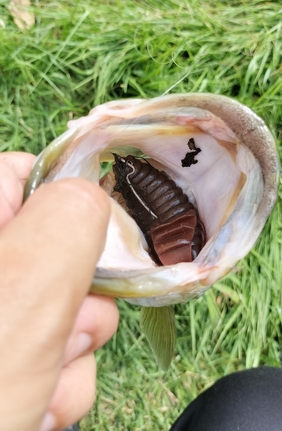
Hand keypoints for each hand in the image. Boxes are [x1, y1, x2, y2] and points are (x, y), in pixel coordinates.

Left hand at [0, 153, 118, 430]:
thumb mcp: (21, 292)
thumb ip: (69, 220)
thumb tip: (90, 198)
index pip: (25, 175)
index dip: (68, 210)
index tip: (88, 258)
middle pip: (51, 250)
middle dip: (76, 299)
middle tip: (65, 335)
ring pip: (55, 307)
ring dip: (71, 351)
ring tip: (42, 389)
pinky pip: (45, 349)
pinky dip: (56, 381)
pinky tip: (36, 407)